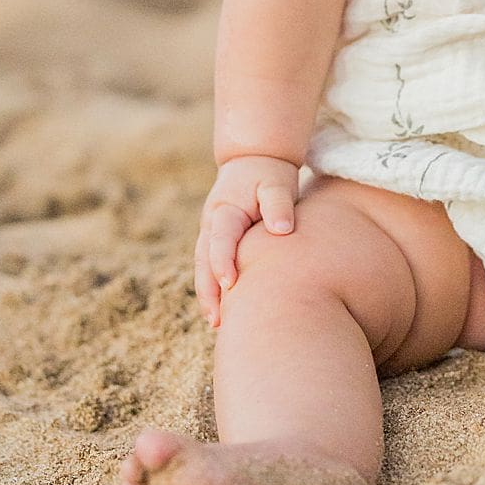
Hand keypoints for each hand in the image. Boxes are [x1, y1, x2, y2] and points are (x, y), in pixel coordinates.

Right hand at [194, 154, 299, 328]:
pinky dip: (212, 289)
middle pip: (203, 260)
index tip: (230, 284)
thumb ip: (278, 205)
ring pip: (202, 267)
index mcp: (225, 210)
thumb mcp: (276, 183)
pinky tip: (222, 312)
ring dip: (207, 295)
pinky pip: (209, 267)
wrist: (252, 160)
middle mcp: (211, 224)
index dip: (223, 262)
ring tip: (216, 323)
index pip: (220, 239)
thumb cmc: (268, 174)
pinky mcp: (215, 242)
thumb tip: (282, 230)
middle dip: (208, 290)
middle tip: (217, 320)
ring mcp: (209, 234)